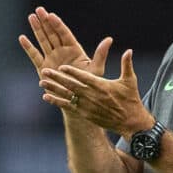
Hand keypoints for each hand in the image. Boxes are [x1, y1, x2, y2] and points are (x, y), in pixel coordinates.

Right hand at [18, 6, 112, 78]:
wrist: (78, 99)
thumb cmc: (90, 84)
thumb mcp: (96, 69)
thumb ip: (100, 54)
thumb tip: (109, 39)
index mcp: (74, 50)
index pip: (64, 33)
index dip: (57, 24)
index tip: (51, 15)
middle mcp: (62, 51)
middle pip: (52, 33)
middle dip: (45, 22)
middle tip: (38, 9)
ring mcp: (52, 58)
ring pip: (43, 41)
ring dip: (37, 29)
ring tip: (31, 16)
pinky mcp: (43, 68)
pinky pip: (35, 56)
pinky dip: (28, 47)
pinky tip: (22, 38)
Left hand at [39, 49, 154, 138]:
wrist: (131, 122)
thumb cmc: (131, 99)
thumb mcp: (130, 80)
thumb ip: (127, 64)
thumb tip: (129, 50)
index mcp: (102, 86)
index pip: (84, 77)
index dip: (72, 72)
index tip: (61, 67)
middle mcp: (92, 96)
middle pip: (71, 85)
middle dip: (57, 78)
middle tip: (45, 71)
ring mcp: (87, 106)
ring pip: (67, 95)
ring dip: (53, 89)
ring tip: (42, 82)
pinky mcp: (85, 114)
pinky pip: (68, 107)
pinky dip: (57, 101)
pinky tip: (47, 97)